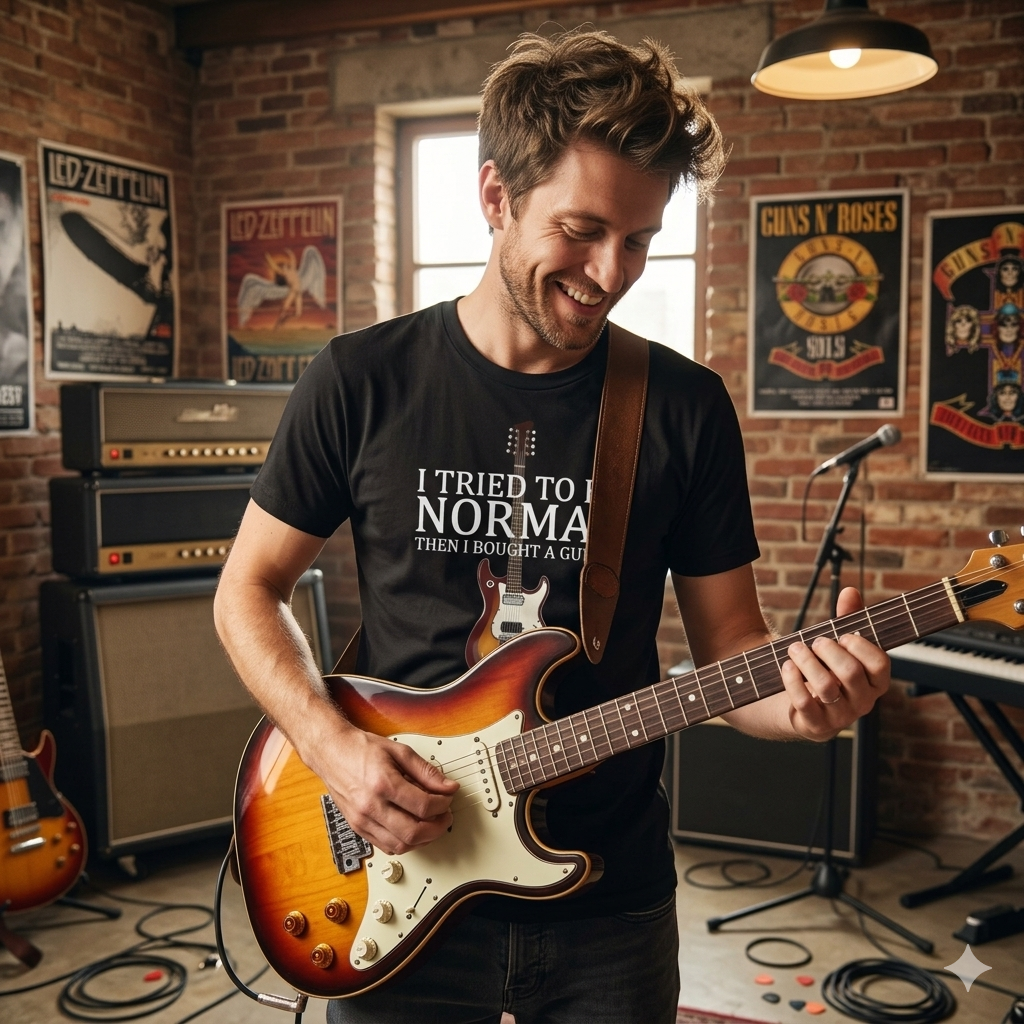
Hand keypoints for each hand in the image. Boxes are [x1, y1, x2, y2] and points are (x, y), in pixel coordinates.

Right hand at [307, 719, 458, 854]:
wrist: (331, 752)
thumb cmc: (361, 749)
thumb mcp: (399, 751)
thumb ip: (426, 771)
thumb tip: (448, 786)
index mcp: (383, 784)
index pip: (423, 806)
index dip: (443, 804)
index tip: (448, 797)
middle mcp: (371, 806)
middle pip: (413, 832)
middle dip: (437, 827)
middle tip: (445, 816)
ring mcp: (362, 820)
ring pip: (400, 845)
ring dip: (423, 839)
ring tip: (431, 823)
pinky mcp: (358, 827)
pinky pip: (386, 846)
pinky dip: (404, 843)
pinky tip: (412, 829)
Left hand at [781, 587, 889, 741]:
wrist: (799, 704)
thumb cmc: (825, 669)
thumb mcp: (838, 644)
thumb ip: (848, 618)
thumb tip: (850, 591)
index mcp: (875, 683)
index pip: (880, 664)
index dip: (861, 646)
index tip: (843, 635)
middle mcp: (862, 703)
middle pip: (850, 673)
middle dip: (828, 650)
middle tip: (815, 641)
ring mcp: (840, 717)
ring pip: (826, 687)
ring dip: (807, 661)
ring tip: (795, 648)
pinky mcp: (815, 726)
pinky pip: (804, 703)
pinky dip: (792, 680)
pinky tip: (787, 666)